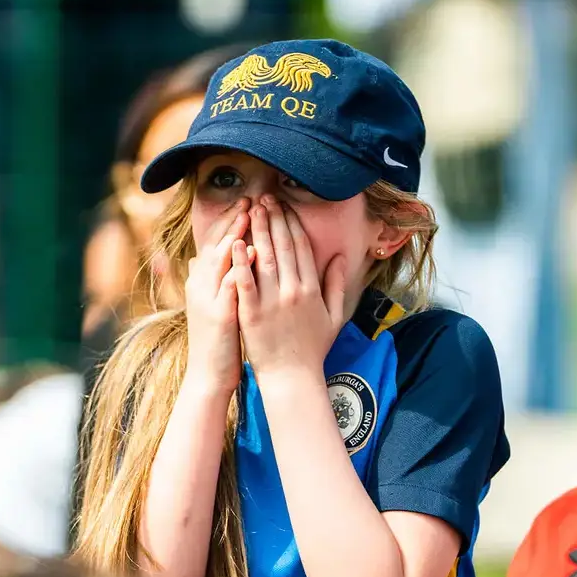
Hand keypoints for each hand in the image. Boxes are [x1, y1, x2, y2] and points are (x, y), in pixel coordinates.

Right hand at [183, 200, 250, 393]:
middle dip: (234, 219)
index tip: (247, 202)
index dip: (230, 221)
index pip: (216, 242)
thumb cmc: (216, 341)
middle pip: (217, 243)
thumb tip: (199, 258)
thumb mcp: (207, 305)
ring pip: (221, 259)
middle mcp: (201, 286)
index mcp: (201, 282)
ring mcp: (209, 299)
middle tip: (251, 198)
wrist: (209, 375)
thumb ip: (206, 280)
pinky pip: (230, 285)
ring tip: (251, 213)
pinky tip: (253, 251)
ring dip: (235, 234)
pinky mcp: (220, 315)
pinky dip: (241, 266)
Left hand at [232, 196, 346, 380]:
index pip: (301, 248)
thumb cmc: (313, 349)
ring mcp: (271, 302)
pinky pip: (245, 282)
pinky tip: (235, 242)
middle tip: (265, 198)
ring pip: (264, 258)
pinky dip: (240, 261)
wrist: (292, 378)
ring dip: (258, 231)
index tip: (284, 206)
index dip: (291, 224)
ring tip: (251, 210)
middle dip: (273, 219)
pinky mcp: (251, 313)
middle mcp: (292, 291)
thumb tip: (341, 257)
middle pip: (282, 246)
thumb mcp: (334, 316)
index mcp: (311, 289)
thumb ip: (336, 285)